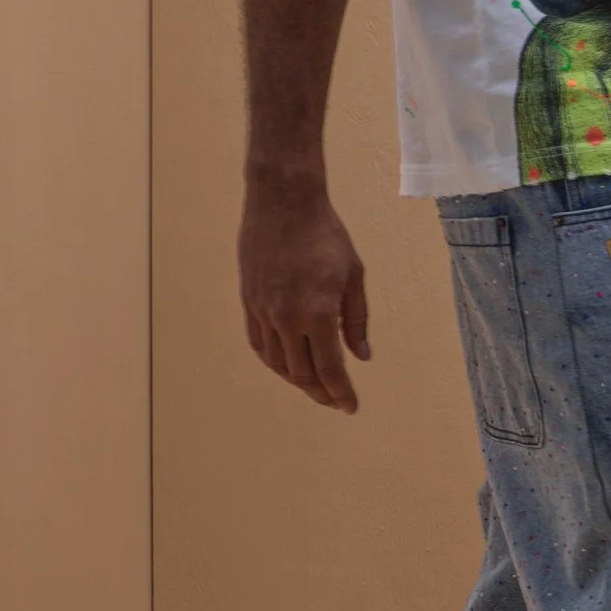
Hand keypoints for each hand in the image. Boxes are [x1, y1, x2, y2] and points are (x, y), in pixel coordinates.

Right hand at [240, 174, 372, 409]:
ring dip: (297, 380)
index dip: (340, 392)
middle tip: (336, 401)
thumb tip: (361, 356)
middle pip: (301, 373)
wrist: (283, 204)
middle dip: (320, 392)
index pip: (329, 368)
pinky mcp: (248, 302)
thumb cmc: (325, 235)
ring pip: (277, 363)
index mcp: (316, 312)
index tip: (350, 406)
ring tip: (315, 386)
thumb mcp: (354, 275)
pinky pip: (259, 344)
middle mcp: (285, 318)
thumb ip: (356, 319)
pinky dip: (275, 361)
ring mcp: (262, 311)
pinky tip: (287, 365)